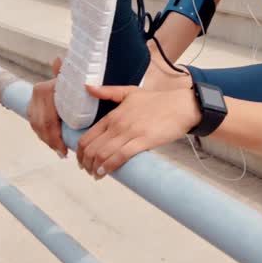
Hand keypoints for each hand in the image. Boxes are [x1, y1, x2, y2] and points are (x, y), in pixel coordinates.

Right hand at [27, 58, 66, 157]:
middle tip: (62, 152)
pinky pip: (34, 123)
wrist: (67, 76)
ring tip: (58, 150)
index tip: (64, 149)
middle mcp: (38, 93)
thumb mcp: (75, 80)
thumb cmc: (76, 81)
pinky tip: (50, 142)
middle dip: (51, 141)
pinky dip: (42, 134)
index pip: (48, 120)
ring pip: (36, 125)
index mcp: (47, 89)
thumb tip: (58, 58)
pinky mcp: (31, 105)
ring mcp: (33, 99)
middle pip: (41, 125)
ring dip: (46, 139)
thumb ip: (67, 73)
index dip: (55, 137)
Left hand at [76, 85, 199, 179]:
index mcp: (113, 115)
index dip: (80, 152)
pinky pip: (120, 156)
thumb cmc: (157, 101)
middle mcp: (118, 124)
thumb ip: (108, 91)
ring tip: (96, 175)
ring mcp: (130, 133)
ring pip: (103, 154)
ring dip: (96, 168)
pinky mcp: (143, 141)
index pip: (88, 136)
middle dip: (86, 163)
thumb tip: (87, 87)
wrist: (181, 106)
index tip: (82, 160)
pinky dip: (110, 166)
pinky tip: (106, 172)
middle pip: (92, 148)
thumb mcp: (129, 92)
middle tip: (88, 170)